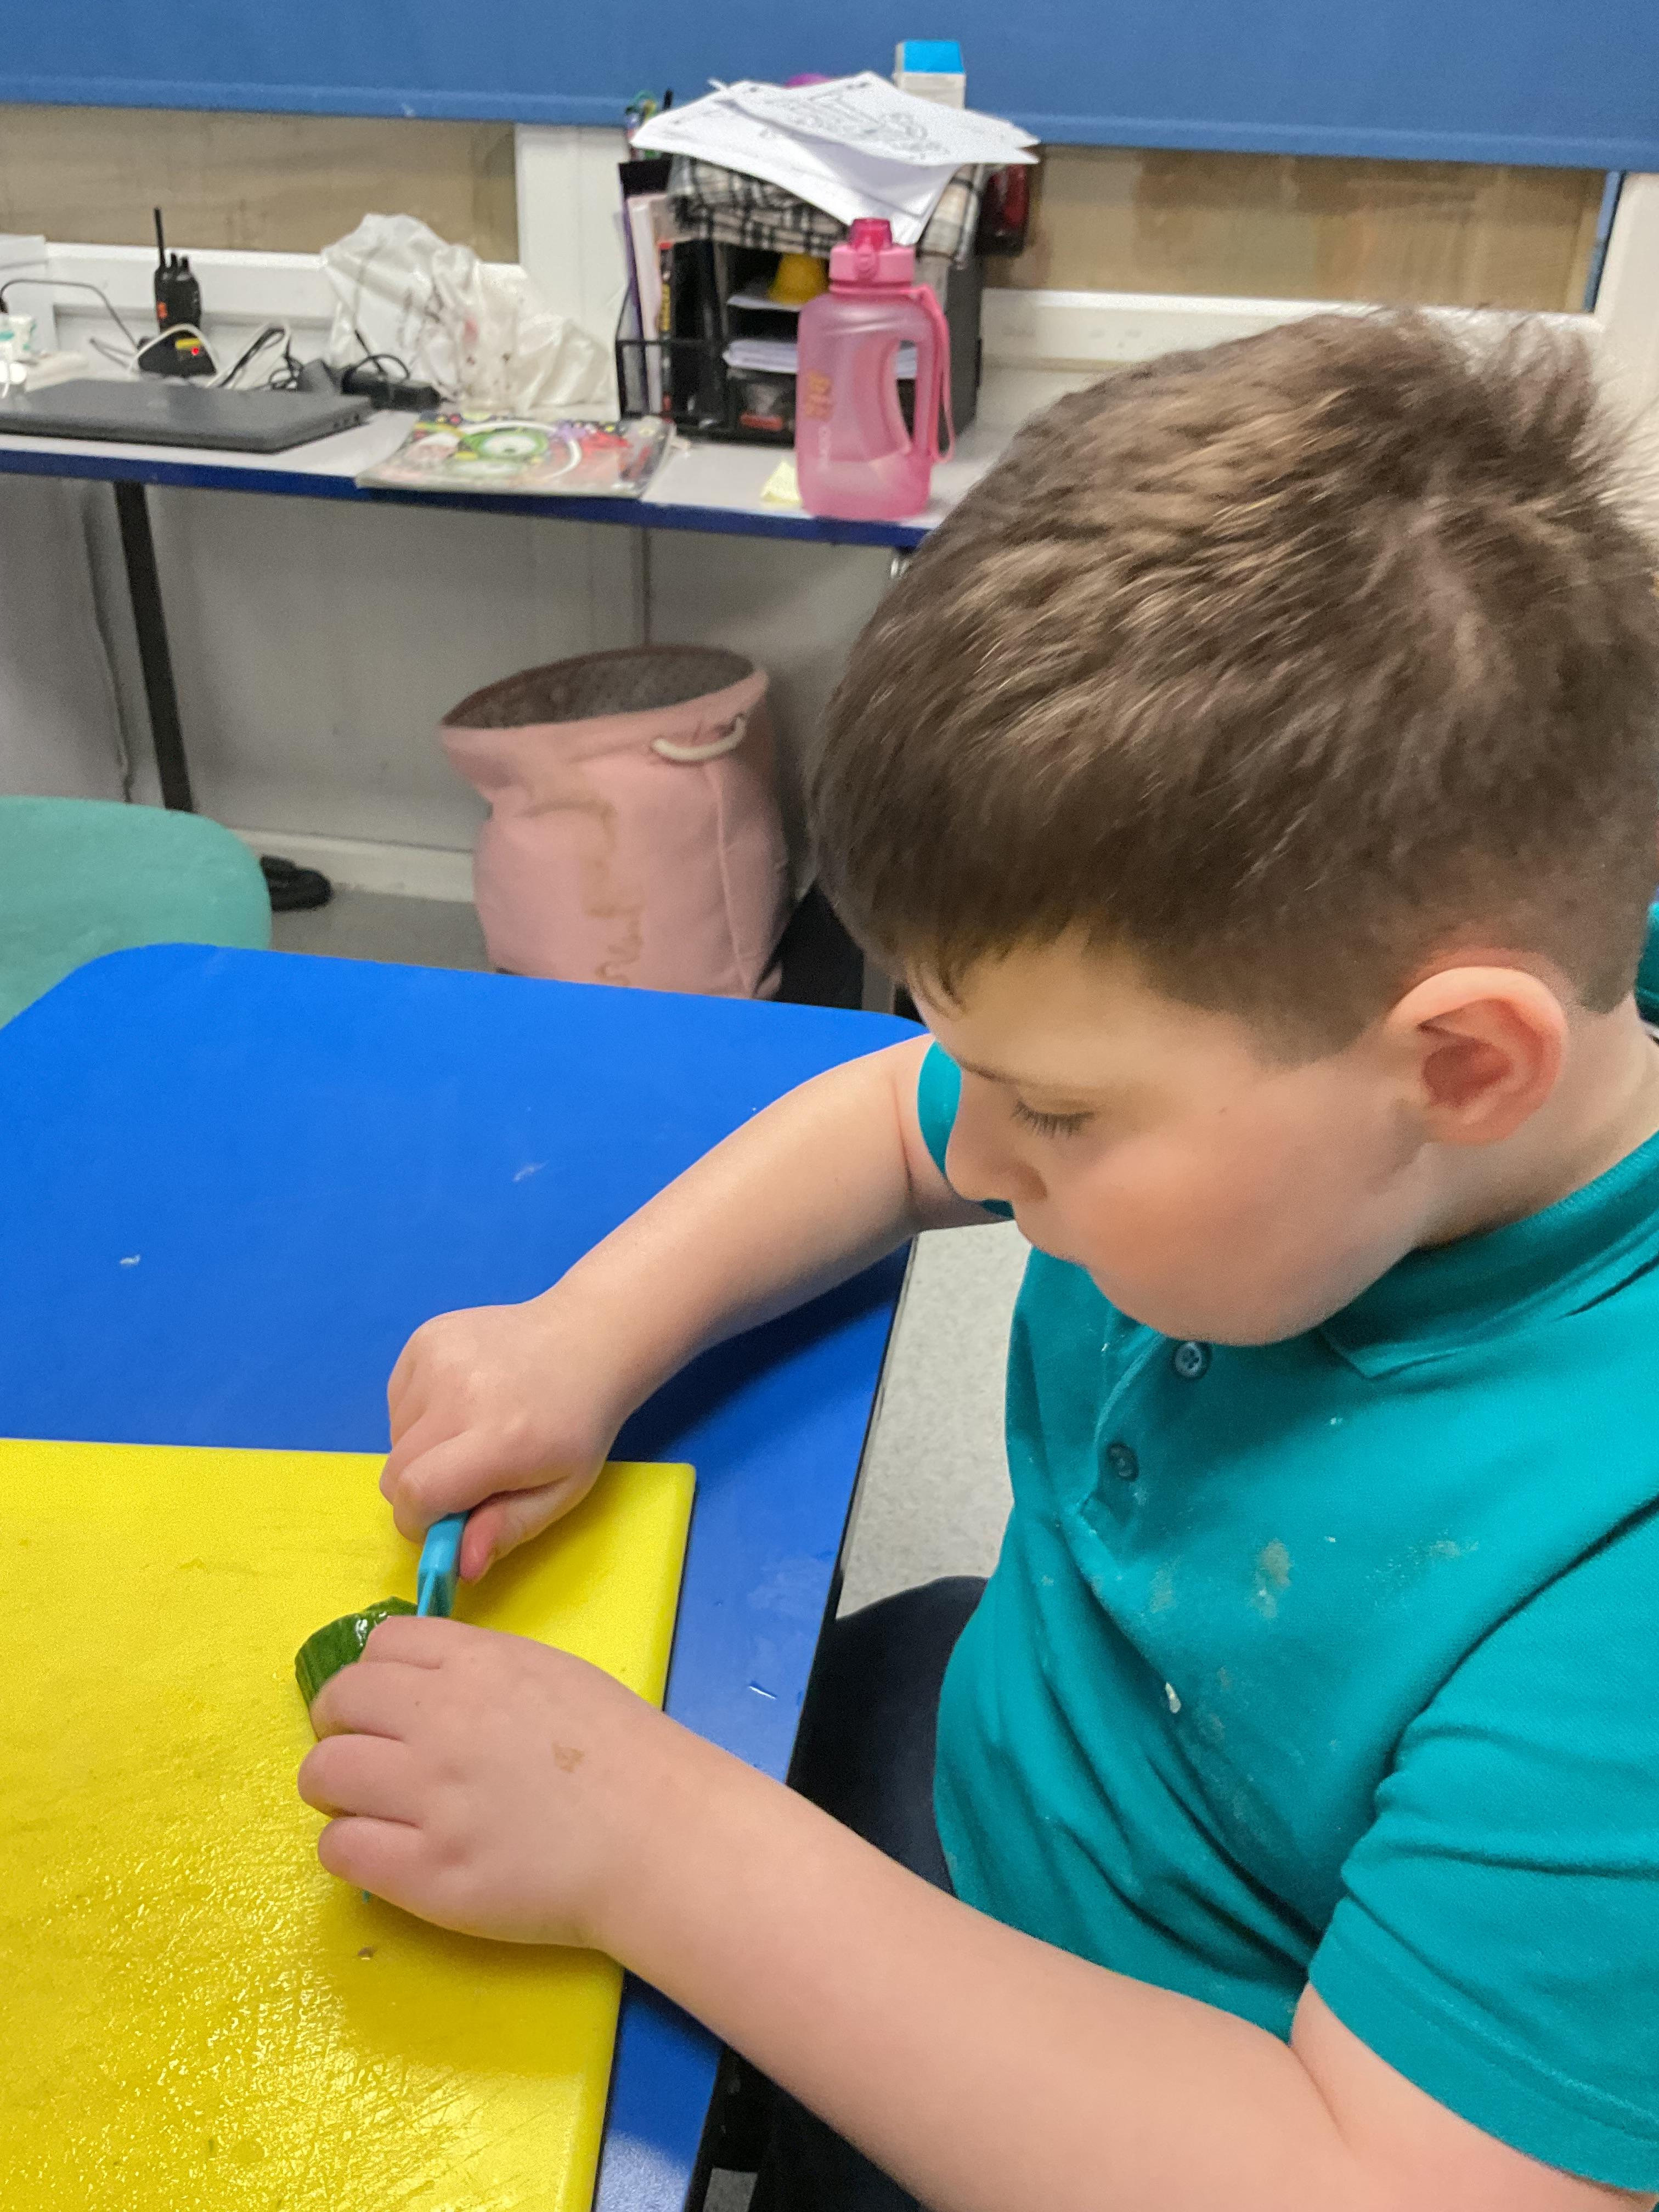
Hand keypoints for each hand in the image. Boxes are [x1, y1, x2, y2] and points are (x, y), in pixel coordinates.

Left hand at [297, 1613, 694, 1946]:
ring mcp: (430, 1796)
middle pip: (338, 1702)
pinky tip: (385, 1852)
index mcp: (476, 1664)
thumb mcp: (549, 1673)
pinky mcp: (425, 1871)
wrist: (657, 1835)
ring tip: (370, 1807)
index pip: (377, 1647)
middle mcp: (442, 1719)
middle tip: (366, 1758)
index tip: (383, 1707)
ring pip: (323, 1774)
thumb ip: (478, 1672)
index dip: (372, 1677)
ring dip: (336, 1789)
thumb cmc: (619, 1752)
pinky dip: (351, 1846)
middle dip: (340, 1728)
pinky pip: (340, 1847)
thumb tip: (414, 1684)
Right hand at [382, 1296, 628, 1579]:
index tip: (447, 1522)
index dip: (420, 1522)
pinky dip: (418, 1414)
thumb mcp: (561, 1491)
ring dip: (421, 1450)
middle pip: (395, 1470)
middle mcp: (460, 1392)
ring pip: (394, 1436)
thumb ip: (507, 1530)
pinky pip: (397, 1400)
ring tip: (471, 1431)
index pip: (416, 1494)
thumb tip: (459, 1567)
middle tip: (465, 1481)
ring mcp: (438, 1357)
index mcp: (500, 1438)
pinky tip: (462, 1400)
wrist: (588, 1340)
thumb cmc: (578, 1426)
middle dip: (419, 1492)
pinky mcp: (425, 1336)